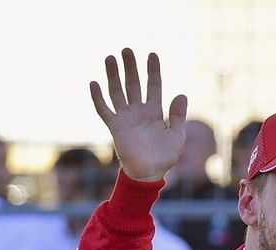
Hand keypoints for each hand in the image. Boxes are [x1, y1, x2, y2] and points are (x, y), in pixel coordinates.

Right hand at [89, 49, 187, 181]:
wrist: (150, 174)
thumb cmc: (165, 156)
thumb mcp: (177, 134)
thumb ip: (178, 115)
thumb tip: (181, 94)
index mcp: (155, 112)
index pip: (153, 86)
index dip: (153, 71)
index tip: (152, 54)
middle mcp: (139, 111)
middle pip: (133, 84)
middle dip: (130, 67)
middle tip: (127, 50)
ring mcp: (126, 118)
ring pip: (117, 92)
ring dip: (113, 75)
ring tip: (110, 58)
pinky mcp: (115, 127)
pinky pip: (104, 110)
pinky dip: (98, 98)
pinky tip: (94, 83)